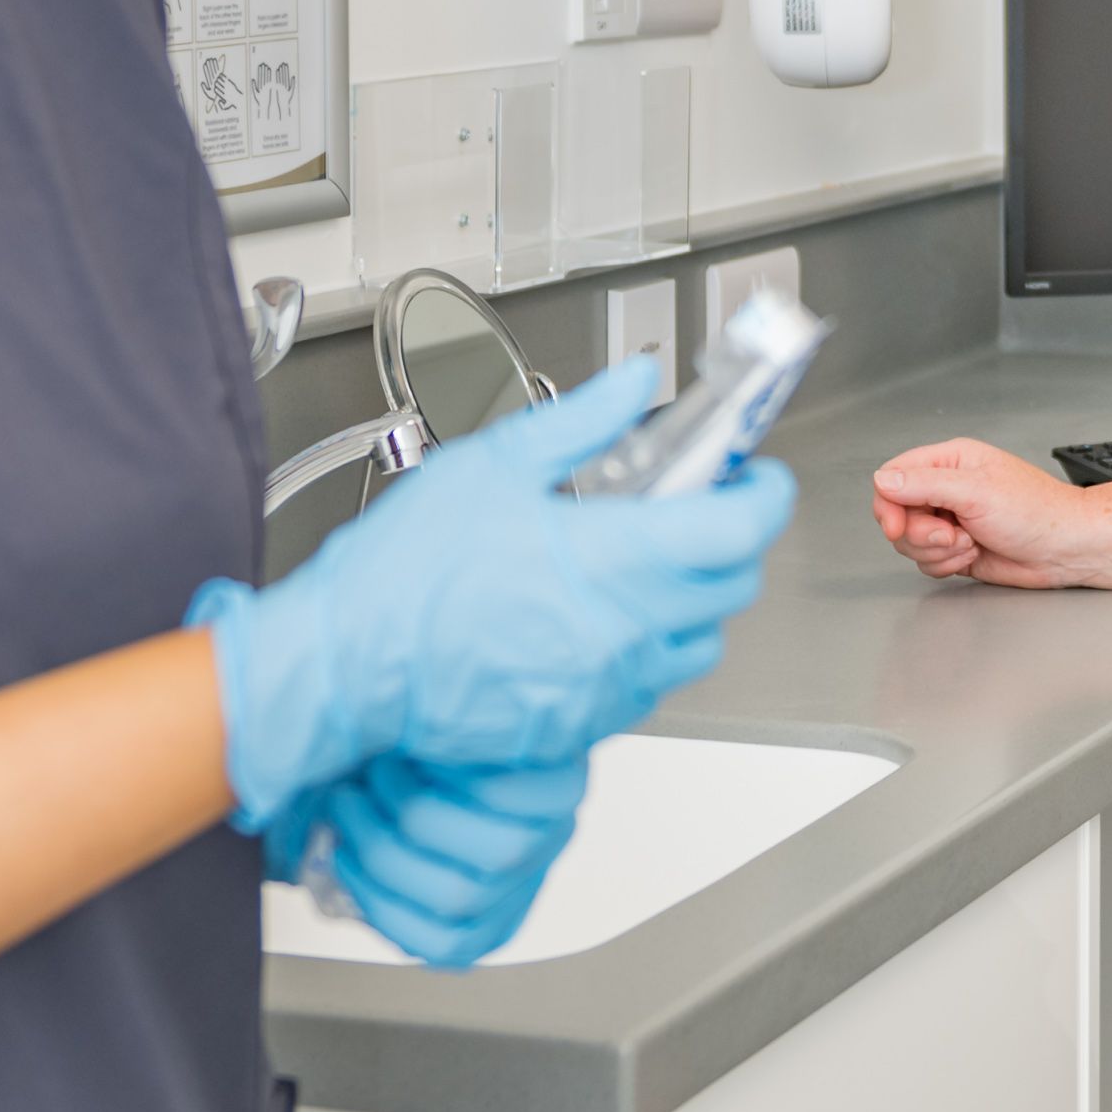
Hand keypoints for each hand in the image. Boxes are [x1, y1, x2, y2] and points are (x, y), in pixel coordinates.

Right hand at [194, 361, 796, 836]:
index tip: (757, 476)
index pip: (742, 530)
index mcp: (613, 560)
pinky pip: (642, 688)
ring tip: (640, 566)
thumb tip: (635, 384)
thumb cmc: (402, 576)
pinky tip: (590, 619)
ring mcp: (605, 689)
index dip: (766, 494)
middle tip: (695, 508)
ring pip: (695, 645)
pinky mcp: (578, 727)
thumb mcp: (493, 464)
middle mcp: (624, 633)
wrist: (345, 668)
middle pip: (734, 587)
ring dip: (689, 601)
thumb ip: (583, 420)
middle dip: (730, 541)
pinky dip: (638, 650)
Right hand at [312, 751, 588, 967]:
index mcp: (490, 904)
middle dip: (383, 848)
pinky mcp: (567, 784)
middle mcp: (527, 874)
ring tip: (381, 768)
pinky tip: (421, 747)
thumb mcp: (384, 817)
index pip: (447, 944)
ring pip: (496, 855)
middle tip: (346, 800)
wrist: (480, 693)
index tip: (340, 858)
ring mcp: (554, 831)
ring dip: (414, 806)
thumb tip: (317, 865)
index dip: (383, 909)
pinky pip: (512, 795)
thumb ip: (366, 850)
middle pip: (460, 897)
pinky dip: (456, 772)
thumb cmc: (416, 760)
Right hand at [869, 439, 1098, 585]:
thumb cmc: (1037, 511)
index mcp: (951, 462)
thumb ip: (925, 484)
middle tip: (950, 535)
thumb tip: (883, 479)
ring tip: (970, 543)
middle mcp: (948, 489)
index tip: (897, 527)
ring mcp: (951, 521)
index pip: (895, 476)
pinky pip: (927, 562)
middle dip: (920, 533)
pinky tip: (974, 555)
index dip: (889, 504)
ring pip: (911, 542)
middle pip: (899, 514)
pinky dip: (946, 564)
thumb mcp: (976, 491)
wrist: (1066, 549)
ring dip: (937, 551)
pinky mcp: (957, 549)